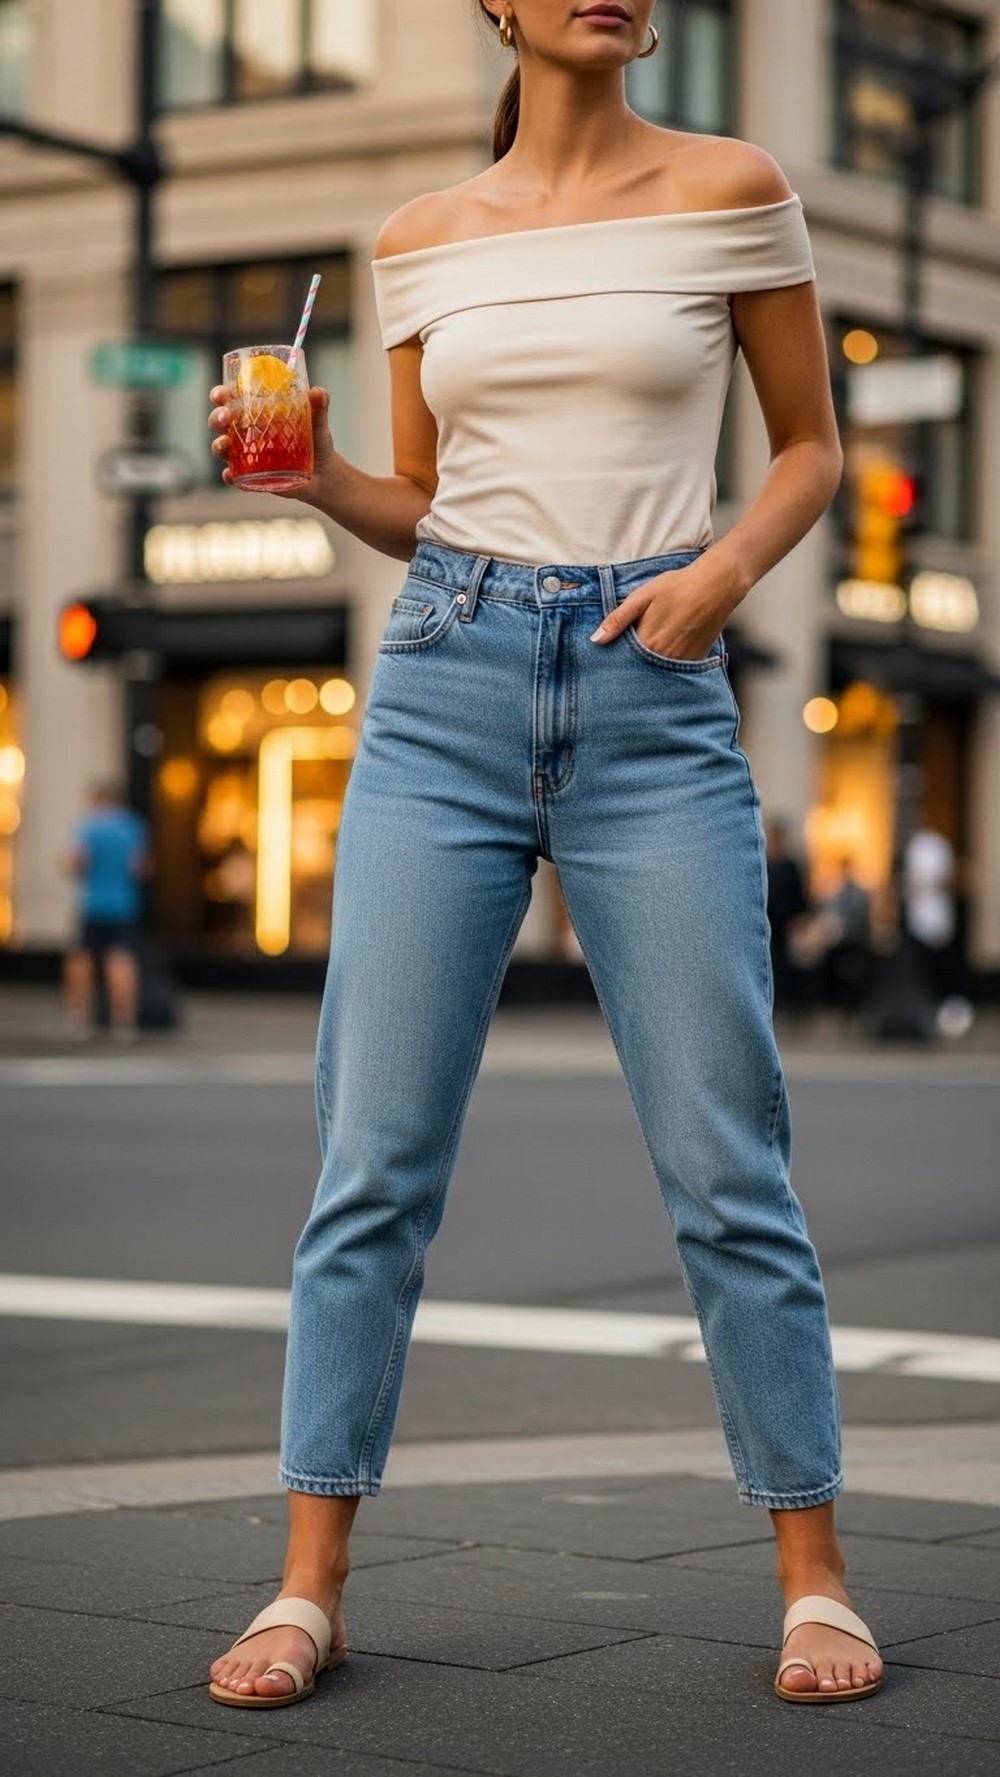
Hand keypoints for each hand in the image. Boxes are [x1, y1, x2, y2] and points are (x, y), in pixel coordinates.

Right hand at [207, 384, 337, 502]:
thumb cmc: (315, 441)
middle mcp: (246, 433)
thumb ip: (318, 406)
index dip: (220, 395)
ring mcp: (247, 456)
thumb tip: (318, 392)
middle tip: (225, 417)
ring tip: (224, 444)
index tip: (221, 395)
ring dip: (218, 445)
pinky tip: (230, 475)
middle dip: (216, 417)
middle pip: (220, 422)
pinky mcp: (252, 477)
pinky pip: (235, 477)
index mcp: (255, 412)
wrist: (324, 474)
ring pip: (222, 449)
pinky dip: (230, 476)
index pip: (230, 399)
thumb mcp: (317, 423)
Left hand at [590, 554, 742, 660]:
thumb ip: (618, 619)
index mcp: (647, 643)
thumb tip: (595, 640)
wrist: (716, 585)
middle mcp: (664, 658)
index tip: (610, 657)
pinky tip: (669, 650)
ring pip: (659, 672)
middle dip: (633, 666)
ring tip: (654, 648)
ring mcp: (682, 662)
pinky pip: (677, 671)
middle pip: (640, 669)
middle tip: (634, 652)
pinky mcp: (696, 661)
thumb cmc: (676, 587)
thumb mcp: (642, 597)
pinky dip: (669, 666)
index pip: (623, 661)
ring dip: (651, 667)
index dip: (616, 658)